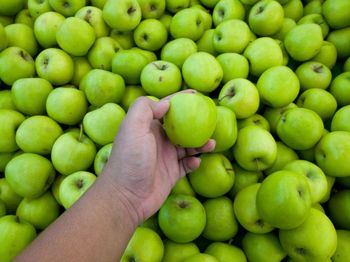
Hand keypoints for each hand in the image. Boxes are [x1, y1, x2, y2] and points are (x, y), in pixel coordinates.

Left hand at [101, 94, 214, 224]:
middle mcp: (157, 139)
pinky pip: (187, 164)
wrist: (126, 196)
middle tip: (211, 120)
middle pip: (181, 126)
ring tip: (211, 144)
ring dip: (200, 144)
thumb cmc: (130, 158)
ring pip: (188, 146)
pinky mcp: (171, 173)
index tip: (197, 94)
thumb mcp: (132, 126)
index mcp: (148, 126)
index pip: (166, 108)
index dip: (180, 99)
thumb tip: (166, 103)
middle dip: (196, 122)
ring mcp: (165, 157)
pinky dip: (194, 161)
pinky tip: (195, 162)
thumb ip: (146, 108)